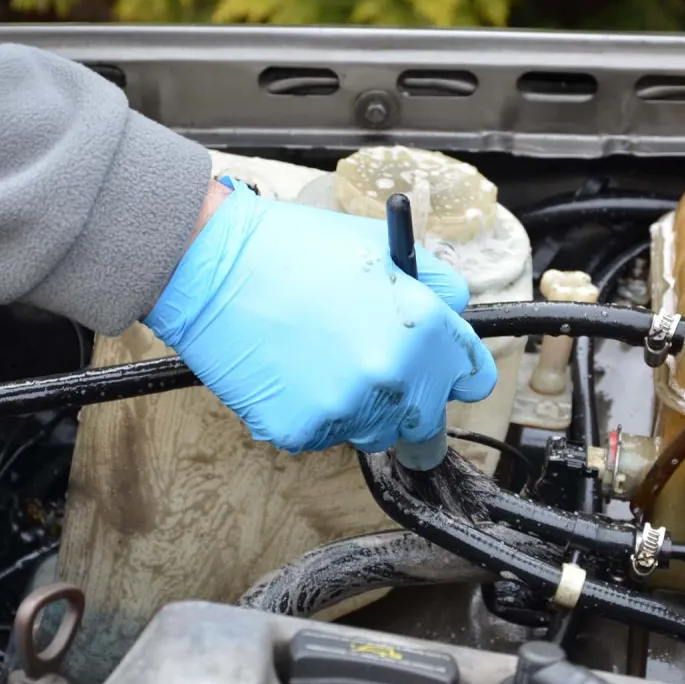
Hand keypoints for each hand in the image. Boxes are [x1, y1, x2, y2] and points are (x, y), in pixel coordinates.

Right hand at [146, 178, 497, 453]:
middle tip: (368, 369)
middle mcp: (392, 378)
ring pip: (371, 431)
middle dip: (405, 399)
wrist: (212, 264)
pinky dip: (308, 413)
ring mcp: (346, 410)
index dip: (453, 373)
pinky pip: (320, 435)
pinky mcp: (300, 431)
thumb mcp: (379, 248)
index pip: (471, 379)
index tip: (439, 374)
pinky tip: (288, 372)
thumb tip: (455, 309)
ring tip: (319, 360)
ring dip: (356, 408)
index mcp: (422, 331)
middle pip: (423, 420)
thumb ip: (433, 283)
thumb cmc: (291, 249)